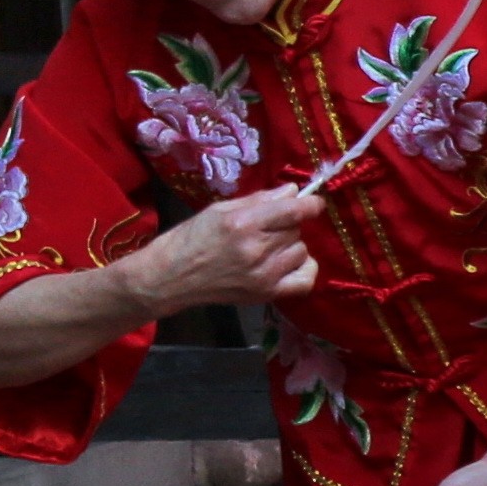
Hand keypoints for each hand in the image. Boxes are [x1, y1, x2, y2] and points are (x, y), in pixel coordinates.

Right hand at [115, 188, 324, 320]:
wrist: (171, 277)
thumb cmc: (191, 238)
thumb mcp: (219, 210)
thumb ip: (258, 200)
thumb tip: (292, 191)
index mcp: (243, 224)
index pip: (292, 212)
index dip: (310, 205)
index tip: (315, 202)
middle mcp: (257, 250)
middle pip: (296, 230)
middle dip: (286, 225)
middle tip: (266, 229)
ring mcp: (264, 275)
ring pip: (301, 251)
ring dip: (290, 246)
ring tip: (269, 247)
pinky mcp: (266, 294)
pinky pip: (305, 280)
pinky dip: (303, 269)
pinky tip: (288, 264)